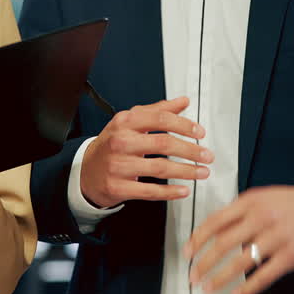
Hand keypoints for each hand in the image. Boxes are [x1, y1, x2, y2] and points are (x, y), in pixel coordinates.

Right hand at [80, 96, 213, 208]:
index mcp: (125, 122)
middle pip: (163, 143)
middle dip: (190, 150)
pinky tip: (183, 190)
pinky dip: (169, 192)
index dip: (184, 125)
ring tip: (201, 172)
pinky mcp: (118, 187)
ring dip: (186, 171)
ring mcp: (118, 165)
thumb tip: (183, 101)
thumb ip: (158, 111)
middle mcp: (121, 142)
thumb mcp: (130, 122)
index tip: (200, 132)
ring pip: (160, 168)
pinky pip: (149, 191)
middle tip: (207, 155)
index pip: (160, 119)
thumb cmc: (113, 144)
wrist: (86, 170)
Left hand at [184, 186, 293, 293]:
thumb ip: (239, 212)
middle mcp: (262, 218)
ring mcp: (277, 237)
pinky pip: (264, 276)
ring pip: (240, 262)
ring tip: (208, 287)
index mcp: (251, 202)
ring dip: (220, 278)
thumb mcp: (263, 198)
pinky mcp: (291, 256)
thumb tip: (213, 232)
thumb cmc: (293, 205)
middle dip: (203, 263)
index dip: (197, 239)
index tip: (187, 252)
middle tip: (193, 275)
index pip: (215, 221)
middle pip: (223, 243)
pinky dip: (247, 289)